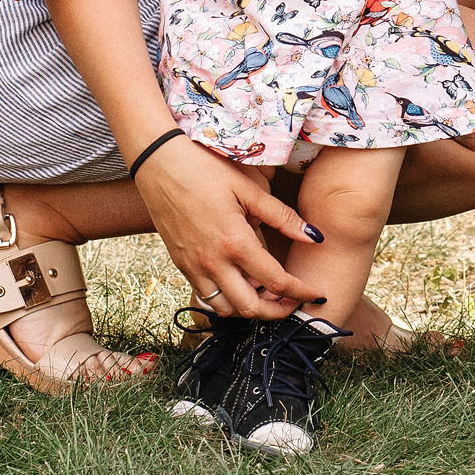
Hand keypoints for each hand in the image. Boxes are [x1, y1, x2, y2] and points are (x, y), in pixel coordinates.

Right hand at [133, 135, 325, 319]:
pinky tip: (240, 281)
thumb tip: (314, 237)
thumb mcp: (247, 188)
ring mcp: (194, 267)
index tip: (317, 294)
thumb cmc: (204, 168)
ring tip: (266, 291)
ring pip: (226, 309)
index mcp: (235, 242)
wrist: (158, 163)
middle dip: (277, 311)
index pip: (276, 282)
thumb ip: (281, 216)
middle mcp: (213, 263)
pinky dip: (227, 299)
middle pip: (250, 309)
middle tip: (293, 299)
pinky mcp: (181, 265)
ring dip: (250, 308)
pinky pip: (206, 297)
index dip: (301, 292)